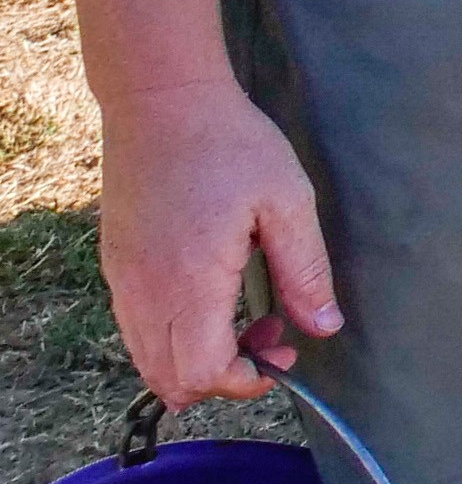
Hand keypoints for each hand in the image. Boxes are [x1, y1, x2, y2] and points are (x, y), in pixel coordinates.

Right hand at [98, 78, 337, 407]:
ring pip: (150, 360)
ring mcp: (123, 282)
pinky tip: (213, 296)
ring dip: (197, 358)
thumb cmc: (232, 144)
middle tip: (270, 332)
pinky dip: (174, 337)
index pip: (201, 373)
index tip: (282, 352)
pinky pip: (138, 330)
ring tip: (245, 314)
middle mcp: (146, 293)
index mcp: (190, 281)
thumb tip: (324, 327)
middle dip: (224, 376)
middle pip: (170, 380)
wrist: (162, 102)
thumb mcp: (288, 201)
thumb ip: (306, 271)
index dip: (244, 381)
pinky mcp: (115, 267)